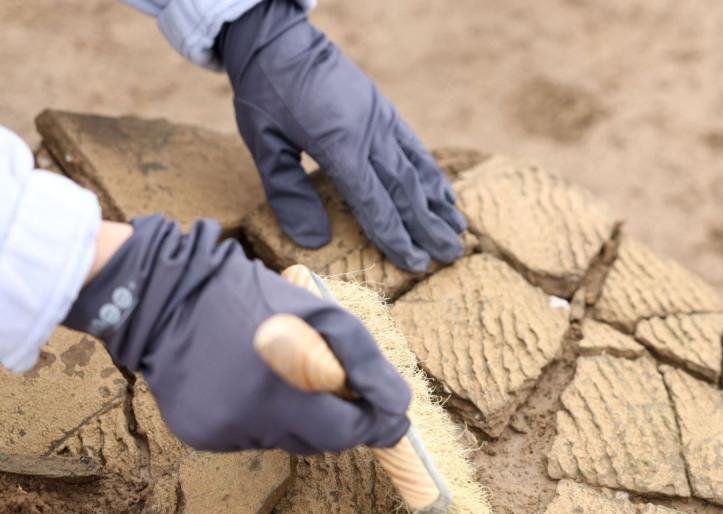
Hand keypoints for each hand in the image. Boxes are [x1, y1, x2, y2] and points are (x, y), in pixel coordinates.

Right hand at [63, 214, 410, 452]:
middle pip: (319, 442)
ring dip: (296, 416)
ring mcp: (223, 432)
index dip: (375, 426)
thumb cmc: (253, 298)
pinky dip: (258, 416)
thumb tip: (398, 406)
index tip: (391, 417)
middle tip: (336, 385)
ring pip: (285, 440)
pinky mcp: (200, 434)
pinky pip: (250, 436)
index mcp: (285, 389)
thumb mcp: (321, 314)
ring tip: (280, 373)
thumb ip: (364, 362)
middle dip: (336, 419)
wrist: (165, 297)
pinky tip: (244, 382)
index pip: (348, 433)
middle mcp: (252, 422)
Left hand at [217, 0, 466, 272]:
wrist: (279, 39)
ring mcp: (381, 121)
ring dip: (438, 204)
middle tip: (449, 257)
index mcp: (338, 146)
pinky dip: (432, 173)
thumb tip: (313, 241)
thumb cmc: (265, 93)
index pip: (374, 203)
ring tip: (458, 232)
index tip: (414, 264)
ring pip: (416, 170)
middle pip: (404, 192)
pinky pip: (414, 147)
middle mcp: (369, 135)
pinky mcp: (385, 110)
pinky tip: (445, 194)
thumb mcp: (263, 144)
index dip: (395, 237)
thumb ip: (288, 194)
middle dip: (428, 229)